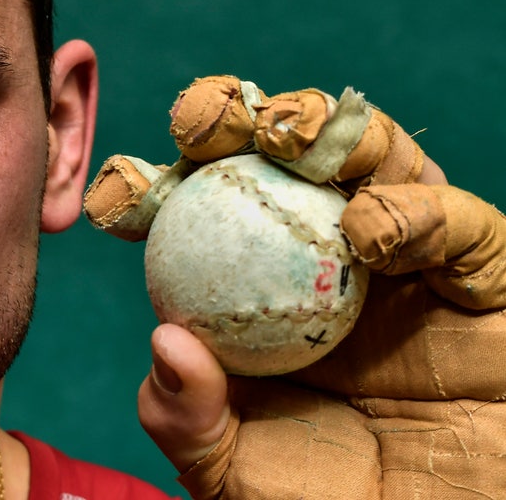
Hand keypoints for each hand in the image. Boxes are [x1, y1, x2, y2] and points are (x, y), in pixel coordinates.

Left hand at [90, 76, 505, 498]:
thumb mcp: (227, 471)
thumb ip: (187, 416)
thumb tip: (166, 341)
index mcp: (252, 289)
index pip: (194, 217)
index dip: (151, 189)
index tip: (118, 190)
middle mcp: (327, 257)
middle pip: (279, 162)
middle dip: (234, 122)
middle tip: (200, 122)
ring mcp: (410, 262)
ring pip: (380, 166)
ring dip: (332, 134)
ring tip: (288, 138)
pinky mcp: (488, 282)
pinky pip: (468, 232)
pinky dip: (421, 213)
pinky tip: (370, 225)